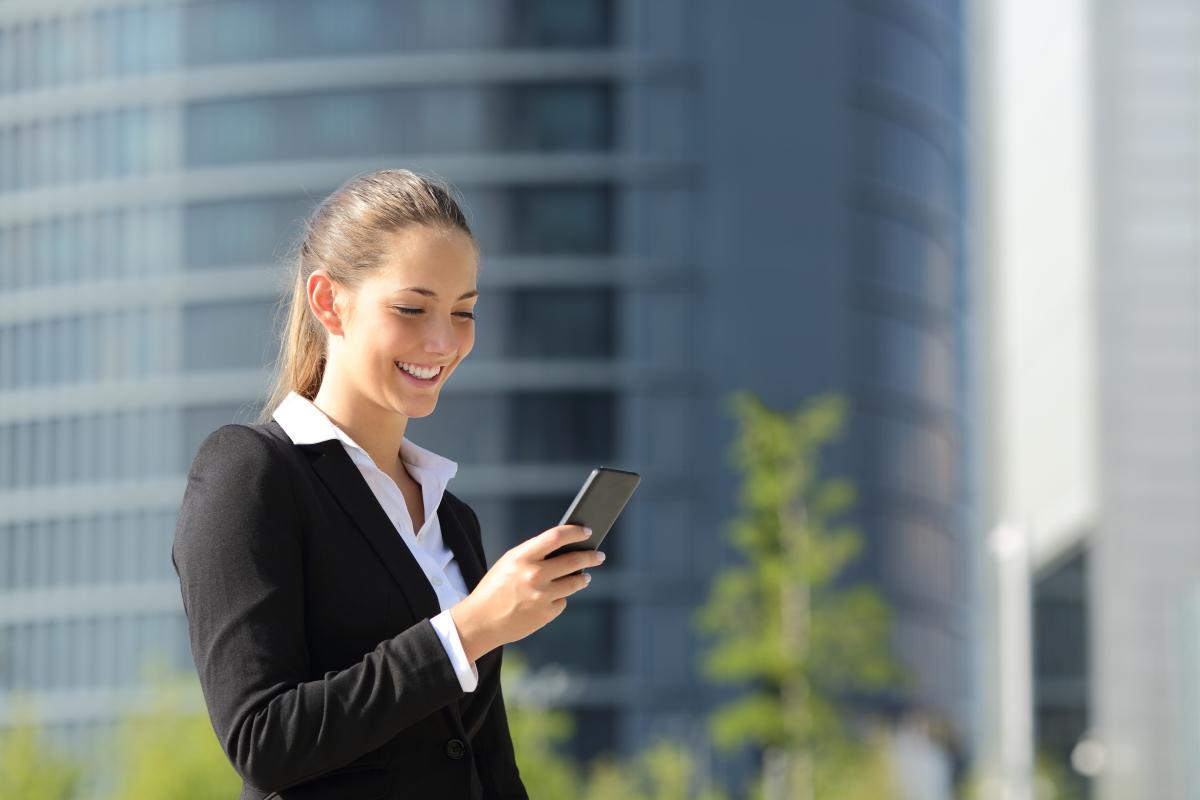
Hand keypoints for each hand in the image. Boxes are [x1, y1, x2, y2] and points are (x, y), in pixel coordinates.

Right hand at [449, 525, 605, 661]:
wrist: (481, 621)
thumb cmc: (495, 588)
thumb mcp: (510, 563)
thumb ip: (535, 554)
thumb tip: (566, 549)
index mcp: (522, 557)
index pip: (556, 536)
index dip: (575, 532)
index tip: (587, 532)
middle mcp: (534, 575)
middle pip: (574, 560)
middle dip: (591, 556)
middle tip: (599, 555)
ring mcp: (542, 596)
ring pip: (575, 582)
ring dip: (583, 578)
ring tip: (585, 577)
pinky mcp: (546, 614)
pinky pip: (562, 601)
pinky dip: (559, 599)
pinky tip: (551, 599)